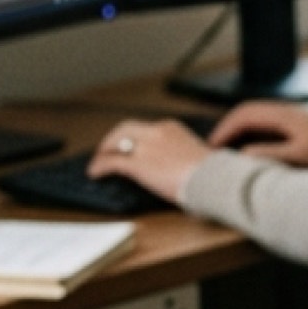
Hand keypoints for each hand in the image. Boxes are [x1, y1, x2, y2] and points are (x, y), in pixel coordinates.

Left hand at [84, 117, 211, 203]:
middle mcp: (156, 132)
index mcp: (172, 128)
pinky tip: (95, 173)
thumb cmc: (213, 174)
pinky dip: (100, 166)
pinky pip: (111, 162)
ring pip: (114, 142)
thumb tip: (183, 168)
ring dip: (103, 151)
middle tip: (106, 150)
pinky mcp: (137, 164)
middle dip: (112, 139)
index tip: (130, 146)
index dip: (133, 138)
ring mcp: (146, 146)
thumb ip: (185, 156)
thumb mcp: (198, 156)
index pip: (146, 128)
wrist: (213, 180)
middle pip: (125, 129)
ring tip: (97, 161)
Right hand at [207, 99, 307, 167]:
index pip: (243, 115)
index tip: (211, 147)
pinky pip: (268, 127)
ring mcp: (293, 119)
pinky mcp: (300, 128)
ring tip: (229, 153)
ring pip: (257, 120)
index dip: (224, 130)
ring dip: (240, 133)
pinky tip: (254, 154)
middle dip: (228, 130)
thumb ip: (270, 154)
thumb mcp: (299, 156)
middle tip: (213, 150)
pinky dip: (254, 137)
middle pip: (247, 114)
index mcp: (282, 115)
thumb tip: (243, 154)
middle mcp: (286, 113)